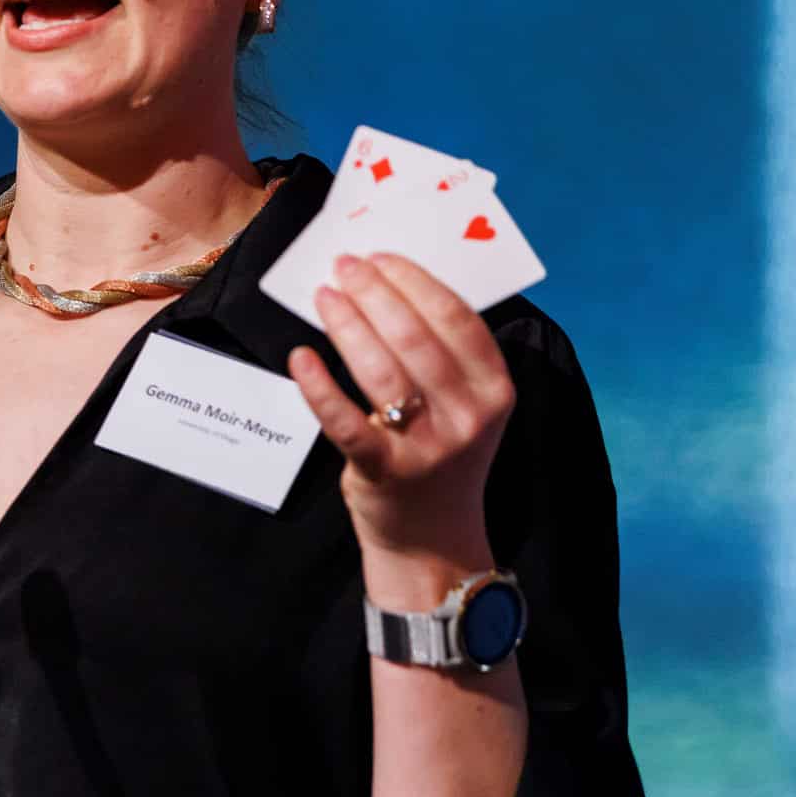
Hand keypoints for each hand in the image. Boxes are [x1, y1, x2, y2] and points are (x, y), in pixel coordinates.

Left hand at [285, 253, 515, 572]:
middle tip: (343, 265)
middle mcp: (468, 415)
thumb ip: (442, 354)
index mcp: (495, 388)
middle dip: (374, 292)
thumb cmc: (440, 454)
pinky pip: (346, 421)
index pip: (456, 319)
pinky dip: (319, 386)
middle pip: (416, 337)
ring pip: (382, 370)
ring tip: (324, 296)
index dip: (415, 281)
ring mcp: (429, 446)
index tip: (380, 257)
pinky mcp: (385, 471)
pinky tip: (300, 357)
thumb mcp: (463, 404)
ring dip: (347, 325)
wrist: (433, 540)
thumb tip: (388, 285)